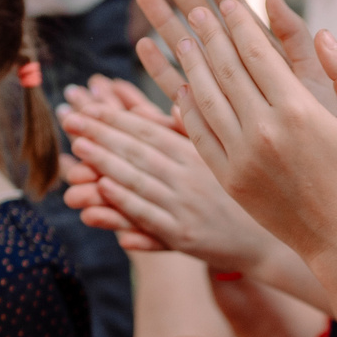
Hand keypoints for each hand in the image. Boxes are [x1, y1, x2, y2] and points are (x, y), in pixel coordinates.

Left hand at [60, 75, 300, 274]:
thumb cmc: (238, 196)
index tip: (88, 105)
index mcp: (197, 154)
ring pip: (140, 180)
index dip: (116, 117)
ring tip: (79, 147)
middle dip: (102, 133)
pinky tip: (105, 188)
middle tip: (70, 118)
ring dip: (107, 162)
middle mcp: (190, 176)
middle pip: (139, 150)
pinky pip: (150, 216)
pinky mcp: (185, 236)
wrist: (265, 243)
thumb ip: (195, 130)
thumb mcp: (223, 157)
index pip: (149, 130)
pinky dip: (126, 202)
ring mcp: (187, 206)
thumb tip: (178, 93)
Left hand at [134, 0, 336, 263]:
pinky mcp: (228, 178)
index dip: (238, 24)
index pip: (257, 54)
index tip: (225, 4)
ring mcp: (242, 156)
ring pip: (206, 97)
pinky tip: (182, 88)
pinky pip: (199, 133)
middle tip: (196, 10)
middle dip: (209, 34)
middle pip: (226, 69)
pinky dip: (187, 107)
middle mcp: (265, 130)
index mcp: (299, 110)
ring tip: (183, 40)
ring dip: (192, 64)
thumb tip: (322, 32)